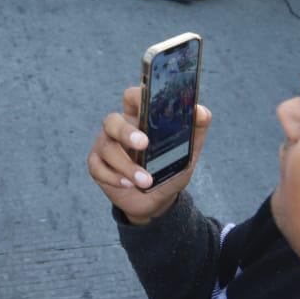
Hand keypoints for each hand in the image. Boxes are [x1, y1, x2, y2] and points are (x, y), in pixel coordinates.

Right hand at [86, 85, 211, 225]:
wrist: (157, 202)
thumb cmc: (169, 170)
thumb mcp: (187, 152)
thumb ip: (196, 130)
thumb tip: (202, 113)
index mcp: (139, 118)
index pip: (132, 97)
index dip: (136, 96)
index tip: (148, 102)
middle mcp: (119, 128)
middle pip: (112, 120)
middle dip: (126, 131)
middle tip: (144, 144)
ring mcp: (105, 145)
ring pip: (107, 147)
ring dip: (127, 165)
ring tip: (146, 181)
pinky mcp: (97, 166)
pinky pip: (98, 168)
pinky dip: (114, 177)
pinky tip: (129, 184)